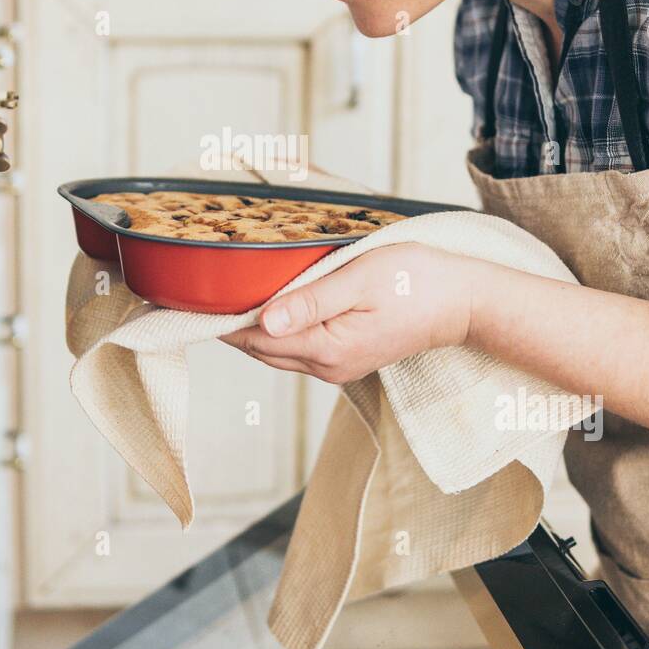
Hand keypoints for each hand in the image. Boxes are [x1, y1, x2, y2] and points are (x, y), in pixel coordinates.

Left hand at [218, 242, 476, 382]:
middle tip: (193, 297)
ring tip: (222, 299)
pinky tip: (266, 308)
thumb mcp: (359, 281)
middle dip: (228, 326)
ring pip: (276, 350)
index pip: (255, 338)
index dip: (220, 320)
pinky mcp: (346, 358)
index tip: (186, 302)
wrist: (463, 302)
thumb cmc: (416, 282)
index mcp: (326, 348)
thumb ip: (309, 302)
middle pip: (259, 349)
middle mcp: (327, 366)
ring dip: (250, 329)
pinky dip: (275, 331)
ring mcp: (337, 367)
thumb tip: (263, 319)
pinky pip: (297, 348)